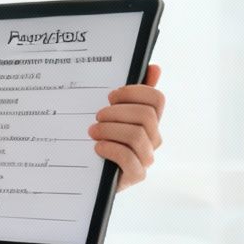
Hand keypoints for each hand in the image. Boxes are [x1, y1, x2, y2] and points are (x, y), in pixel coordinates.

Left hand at [93, 64, 165, 192]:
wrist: (86, 174)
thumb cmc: (101, 138)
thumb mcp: (111, 114)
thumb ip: (131, 93)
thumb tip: (154, 68)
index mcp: (150, 121)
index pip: (156, 99)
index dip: (134, 92)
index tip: (111, 96)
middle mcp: (153, 138)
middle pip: (145, 116)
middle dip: (117, 112)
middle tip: (97, 116)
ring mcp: (147, 157)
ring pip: (136, 135)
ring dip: (109, 130)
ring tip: (92, 131)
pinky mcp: (137, 175)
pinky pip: (129, 158)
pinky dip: (110, 149)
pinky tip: (97, 147)